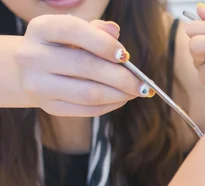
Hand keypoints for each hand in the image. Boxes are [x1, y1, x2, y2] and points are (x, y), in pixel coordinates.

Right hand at [15, 15, 148, 116]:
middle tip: (142, 83)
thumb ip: (96, 30)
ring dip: (119, 94)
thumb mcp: (75, 32)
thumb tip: (115, 31)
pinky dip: (110, 105)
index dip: (104, 44)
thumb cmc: (63, 46)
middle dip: (121, 77)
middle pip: (85, 66)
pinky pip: (86, 110)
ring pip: (88, 93)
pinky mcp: (48, 106)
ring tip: (136, 92)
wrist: (33, 70)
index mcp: (41, 29)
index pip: (74, 31)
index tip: (126, 57)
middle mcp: (33, 56)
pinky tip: (122, 99)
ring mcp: (38, 84)